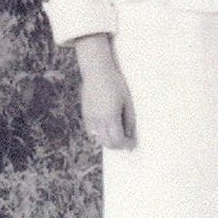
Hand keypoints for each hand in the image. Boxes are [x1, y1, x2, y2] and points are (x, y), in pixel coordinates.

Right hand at [74, 35, 135, 149]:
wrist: (97, 72)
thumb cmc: (116, 84)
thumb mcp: (127, 101)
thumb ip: (129, 119)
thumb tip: (129, 134)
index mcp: (111, 116)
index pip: (118, 139)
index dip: (126, 144)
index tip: (132, 144)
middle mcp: (99, 120)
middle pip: (107, 143)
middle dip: (118, 145)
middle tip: (126, 142)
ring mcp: (90, 118)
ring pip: (98, 139)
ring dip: (107, 141)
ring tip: (116, 135)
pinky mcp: (85, 114)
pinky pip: (91, 131)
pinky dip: (98, 134)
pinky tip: (105, 129)